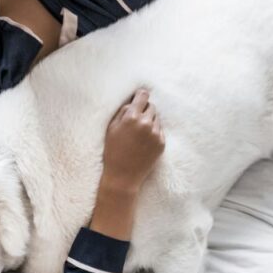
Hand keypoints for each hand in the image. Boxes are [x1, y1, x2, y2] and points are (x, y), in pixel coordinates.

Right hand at [88, 89, 164, 239]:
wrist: (123, 176)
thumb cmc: (113, 151)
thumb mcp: (111, 129)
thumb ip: (122, 112)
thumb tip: (132, 101)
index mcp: (132, 117)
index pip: (143, 96)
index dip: (141, 95)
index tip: (140, 96)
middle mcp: (146, 123)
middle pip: (151, 106)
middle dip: (144, 110)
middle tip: (136, 120)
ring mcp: (156, 134)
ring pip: (157, 119)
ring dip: (150, 121)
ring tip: (139, 134)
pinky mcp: (161, 143)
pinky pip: (159, 131)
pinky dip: (153, 133)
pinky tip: (143, 142)